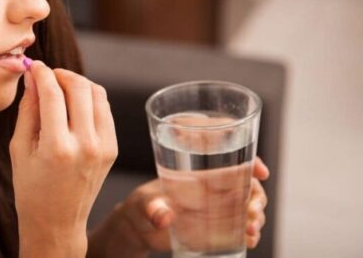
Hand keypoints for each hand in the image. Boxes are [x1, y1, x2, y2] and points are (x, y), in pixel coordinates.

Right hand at [10, 60, 118, 256]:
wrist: (56, 221)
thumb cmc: (31, 187)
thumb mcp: (19, 148)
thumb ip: (28, 109)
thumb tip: (32, 76)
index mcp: (57, 148)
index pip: (52, 93)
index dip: (41, 73)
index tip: (33, 66)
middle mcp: (85, 145)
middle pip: (79, 87)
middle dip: (61, 74)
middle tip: (47, 75)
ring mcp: (103, 147)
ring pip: (97, 93)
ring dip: (78, 83)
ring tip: (61, 87)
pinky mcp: (112, 148)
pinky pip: (104, 109)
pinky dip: (90, 99)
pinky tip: (74, 104)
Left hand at [87, 158, 269, 257]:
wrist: (139, 228)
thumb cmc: (141, 206)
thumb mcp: (144, 204)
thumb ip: (153, 209)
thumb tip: (163, 218)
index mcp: (199, 174)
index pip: (232, 160)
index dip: (252, 162)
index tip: (261, 172)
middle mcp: (212, 189)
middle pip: (247, 186)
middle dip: (257, 196)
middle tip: (252, 211)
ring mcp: (217, 209)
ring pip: (248, 207)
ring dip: (257, 217)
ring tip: (250, 230)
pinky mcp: (216, 228)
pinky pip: (241, 228)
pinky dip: (250, 233)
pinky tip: (250, 240)